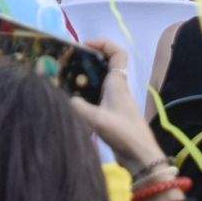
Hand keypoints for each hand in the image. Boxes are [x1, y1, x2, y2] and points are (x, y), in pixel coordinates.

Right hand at [71, 56, 163, 174]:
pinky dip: (84, 97)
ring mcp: (115, 102)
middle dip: (87, 61)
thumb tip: (62, 98)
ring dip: (84, 80)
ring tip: (64, 83)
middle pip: (104, 65)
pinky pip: (96, 98)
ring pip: (99, 82)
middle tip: (67, 65)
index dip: (104, 43)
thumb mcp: (98, 119)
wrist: (140, 157)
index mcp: (118, 83)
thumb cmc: (124, 133)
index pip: (118, 53)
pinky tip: (71, 105)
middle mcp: (117, 89)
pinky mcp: (111, 115)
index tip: (85, 46)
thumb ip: (78, 107)